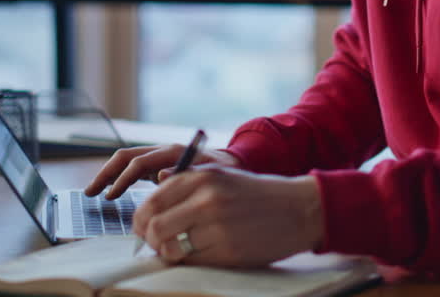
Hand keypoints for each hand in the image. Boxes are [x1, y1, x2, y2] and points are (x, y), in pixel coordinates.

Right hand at [84, 143, 241, 198]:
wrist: (231, 165)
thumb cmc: (221, 171)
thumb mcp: (208, 174)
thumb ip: (186, 174)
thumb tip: (162, 176)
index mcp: (172, 152)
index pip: (139, 163)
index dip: (122, 180)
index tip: (110, 196)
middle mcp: (162, 151)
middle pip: (125, 157)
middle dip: (106, 174)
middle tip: (91, 192)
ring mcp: (158, 157)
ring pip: (126, 161)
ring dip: (108, 175)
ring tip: (94, 192)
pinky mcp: (157, 164)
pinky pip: (133, 168)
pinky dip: (119, 178)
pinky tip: (111, 192)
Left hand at [132, 167, 323, 266]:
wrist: (299, 208)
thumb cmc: (256, 194)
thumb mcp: (220, 178)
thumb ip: (185, 188)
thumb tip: (149, 214)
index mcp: (201, 177)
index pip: (151, 202)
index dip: (141, 220)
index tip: (145, 228)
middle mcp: (206, 199)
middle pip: (153, 227)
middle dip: (149, 240)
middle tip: (156, 243)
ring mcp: (217, 227)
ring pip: (169, 248)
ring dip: (168, 253)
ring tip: (179, 249)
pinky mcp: (228, 251)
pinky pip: (191, 261)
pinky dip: (189, 261)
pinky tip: (201, 253)